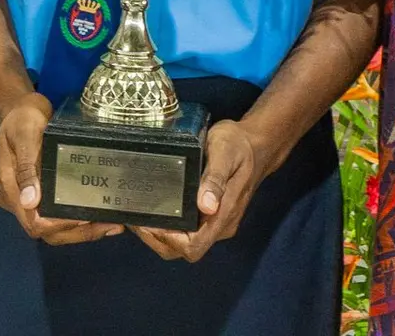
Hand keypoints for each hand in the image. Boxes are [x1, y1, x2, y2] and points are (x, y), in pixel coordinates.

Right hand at [0, 93, 122, 245]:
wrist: (19, 108)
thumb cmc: (21, 117)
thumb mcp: (25, 133)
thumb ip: (27, 165)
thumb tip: (30, 201)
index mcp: (9, 188)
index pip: (34, 222)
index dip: (60, 225)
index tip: (86, 217)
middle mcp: (16, 200)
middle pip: (46, 232)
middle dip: (78, 233)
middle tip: (110, 225)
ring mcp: (26, 199)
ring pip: (53, 229)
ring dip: (81, 231)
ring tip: (111, 224)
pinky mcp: (38, 195)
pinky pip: (56, 216)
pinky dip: (78, 221)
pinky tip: (99, 217)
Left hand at [135, 121, 261, 263]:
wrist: (257, 144)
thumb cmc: (239, 145)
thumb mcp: (225, 153)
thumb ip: (215, 179)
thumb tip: (206, 207)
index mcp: (224, 215)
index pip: (194, 246)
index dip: (168, 241)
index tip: (148, 222)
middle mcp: (221, 225)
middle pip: (185, 250)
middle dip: (157, 240)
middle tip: (137, 219)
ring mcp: (217, 222)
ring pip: (185, 243)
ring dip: (160, 235)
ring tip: (141, 215)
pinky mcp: (213, 216)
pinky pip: (189, 231)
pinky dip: (169, 227)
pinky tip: (156, 209)